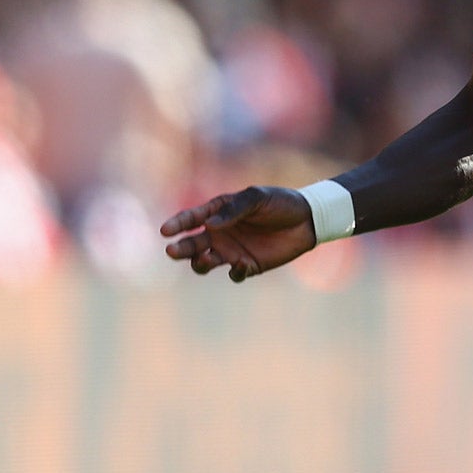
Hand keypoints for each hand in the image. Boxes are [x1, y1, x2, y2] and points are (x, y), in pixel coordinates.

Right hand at [160, 187, 317, 281]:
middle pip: (191, 245)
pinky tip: (242, 263)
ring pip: (205, 263)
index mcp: (217, 213)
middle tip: (172, 251)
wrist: (307, 219)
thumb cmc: (280, 203)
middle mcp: (219, 234)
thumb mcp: (256, 198)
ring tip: (205, 259)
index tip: (166, 231)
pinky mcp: (248, 265)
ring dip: (200, 263)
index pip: (190, 219)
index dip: (176, 225)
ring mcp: (231, 251)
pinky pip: (235, 274)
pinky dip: (235, 272)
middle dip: (180, 249)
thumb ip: (234, 209)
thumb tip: (209, 225)